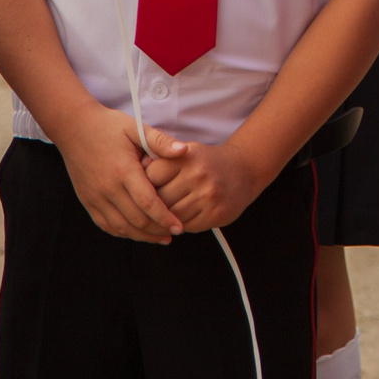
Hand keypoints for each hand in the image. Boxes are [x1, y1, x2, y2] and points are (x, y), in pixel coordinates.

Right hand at [55, 104, 182, 242]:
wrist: (73, 127)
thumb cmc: (107, 126)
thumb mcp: (135, 128)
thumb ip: (160, 141)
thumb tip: (184, 151)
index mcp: (123, 170)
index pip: (147, 202)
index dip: (165, 218)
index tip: (179, 226)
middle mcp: (108, 188)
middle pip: (136, 220)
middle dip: (158, 230)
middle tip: (175, 233)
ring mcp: (95, 197)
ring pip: (121, 227)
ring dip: (142, 236)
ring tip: (160, 237)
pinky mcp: (87, 201)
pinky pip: (106, 225)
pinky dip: (123, 233)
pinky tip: (137, 233)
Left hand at [139, 128, 277, 231]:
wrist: (245, 169)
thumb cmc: (207, 162)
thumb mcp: (186, 152)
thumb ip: (161, 160)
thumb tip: (134, 174)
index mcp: (187, 156)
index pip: (151, 176)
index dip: (142, 185)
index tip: (139, 189)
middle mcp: (197, 174)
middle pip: (159, 199)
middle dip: (152, 204)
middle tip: (148, 207)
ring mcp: (208, 195)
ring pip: (172, 216)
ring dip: (164, 218)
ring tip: (162, 215)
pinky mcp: (215, 213)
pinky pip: (187, 226)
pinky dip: (180, 224)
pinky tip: (181, 218)